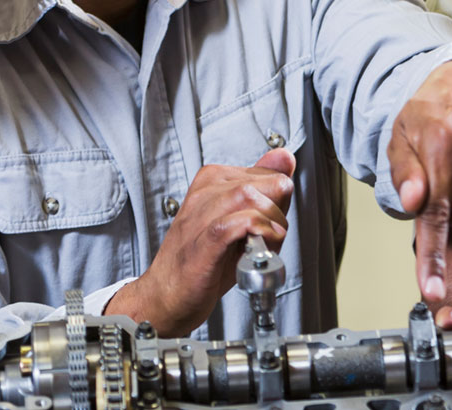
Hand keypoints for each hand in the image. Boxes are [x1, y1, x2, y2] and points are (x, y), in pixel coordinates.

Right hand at [109, 148, 295, 335]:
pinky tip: (252, 248)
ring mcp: (203, 213)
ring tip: (261, 245)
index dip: (281, 204)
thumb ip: (263, 188)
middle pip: (269, 183)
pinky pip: (239, 221)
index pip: (272, 174)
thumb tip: (284, 158)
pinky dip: (256, 233)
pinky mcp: (205, 239)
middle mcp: (208, 190)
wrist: (167, 293)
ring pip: (253, 197)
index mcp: (215, 179)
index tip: (267, 225)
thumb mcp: (239, 217)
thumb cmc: (203, 261)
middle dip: (280, 214)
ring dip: (269, 225)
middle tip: (267, 238)